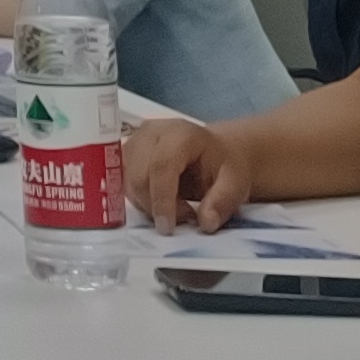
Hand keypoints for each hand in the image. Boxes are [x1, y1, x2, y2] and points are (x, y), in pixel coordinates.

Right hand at [124, 115, 254, 232]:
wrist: (214, 151)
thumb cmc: (223, 165)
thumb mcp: (235, 183)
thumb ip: (222, 202)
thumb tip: (206, 223)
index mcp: (181, 133)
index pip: (161, 165)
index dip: (161, 199)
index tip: (168, 227)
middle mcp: (152, 132)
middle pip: (139, 175)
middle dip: (155, 205)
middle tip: (184, 216)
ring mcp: (135, 140)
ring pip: (127, 181)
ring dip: (146, 203)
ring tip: (176, 207)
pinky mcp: (126, 153)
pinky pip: (123, 183)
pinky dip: (139, 199)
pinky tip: (161, 202)